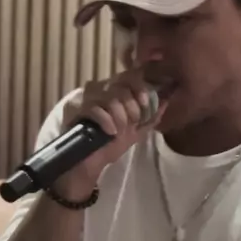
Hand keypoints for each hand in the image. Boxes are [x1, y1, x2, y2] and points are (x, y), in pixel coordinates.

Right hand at [56, 68, 167, 195]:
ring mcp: (85, 98)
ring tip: (118, 131)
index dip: (139, 87)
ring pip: (108, 96)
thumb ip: (151, 117)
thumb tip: (167, 100)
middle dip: (131, 107)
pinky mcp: (73, 109)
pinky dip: (105, 120)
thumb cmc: (110, 146)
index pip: (129, 75)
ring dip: (119, 115)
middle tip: (131, 123)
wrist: (90, 164)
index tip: (145, 103)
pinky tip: (110, 132)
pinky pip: (93, 108)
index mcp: (115, 92)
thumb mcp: (136, 132)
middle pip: (120, 85)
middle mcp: (99, 90)